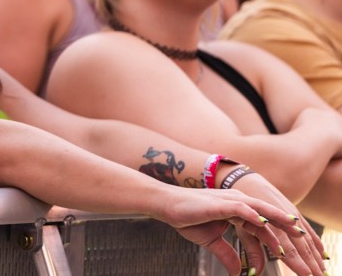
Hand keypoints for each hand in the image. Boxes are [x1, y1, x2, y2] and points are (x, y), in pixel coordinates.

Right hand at [161, 187, 323, 275]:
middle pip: (267, 213)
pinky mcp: (221, 203)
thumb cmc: (186, 218)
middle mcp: (237, 201)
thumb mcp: (211, 241)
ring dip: (277, 221)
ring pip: (260, 210)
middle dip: (285, 225)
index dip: (277, 234)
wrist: (166, 206)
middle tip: (303, 237)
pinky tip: (265, 223)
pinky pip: (242, 209)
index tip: (292, 248)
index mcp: (236, 208)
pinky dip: (255, 216)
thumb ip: (227, 254)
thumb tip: (238, 272)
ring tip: (294, 230)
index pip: (262, 222)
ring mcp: (229, 200)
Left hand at [232, 173, 323, 274]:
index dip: (297, 263)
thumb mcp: (241, 230)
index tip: (307, 275)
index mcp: (268, 224)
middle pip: (301, 246)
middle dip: (311, 264)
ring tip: (323, 271)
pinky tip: (323, 255)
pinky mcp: (295, 211)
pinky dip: (317, 243)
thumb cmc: (242, 209)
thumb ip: (252, 252)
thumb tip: (254, 274)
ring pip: (307, 239)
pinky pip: (309, 229)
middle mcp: (282, 218)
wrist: (246, 181)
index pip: (286, 249)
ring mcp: (291, 214)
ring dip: (316, 256)